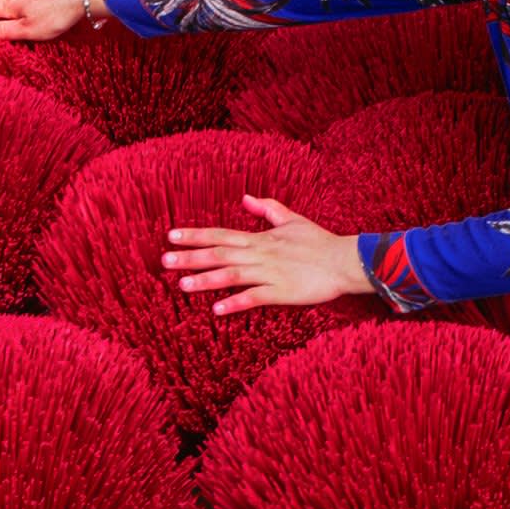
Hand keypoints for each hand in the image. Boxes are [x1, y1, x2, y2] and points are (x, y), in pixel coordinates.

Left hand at [162, 195, 373, 314]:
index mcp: (260, 239)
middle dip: (191, 257)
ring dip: (206, 280)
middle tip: (164, 260)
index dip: (195, 235)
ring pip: (232, 275)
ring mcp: (270, 273)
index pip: (220, 234)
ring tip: (182, 285)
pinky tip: (217, 310)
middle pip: (219, 254)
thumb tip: (245, 197)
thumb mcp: (292, 220)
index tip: (171, 236)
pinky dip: (235, 303)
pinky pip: (254, 297)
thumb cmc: (319, 242)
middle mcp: (260, 254)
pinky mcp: (282, 291)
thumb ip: (267, 209)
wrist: (345, 261)